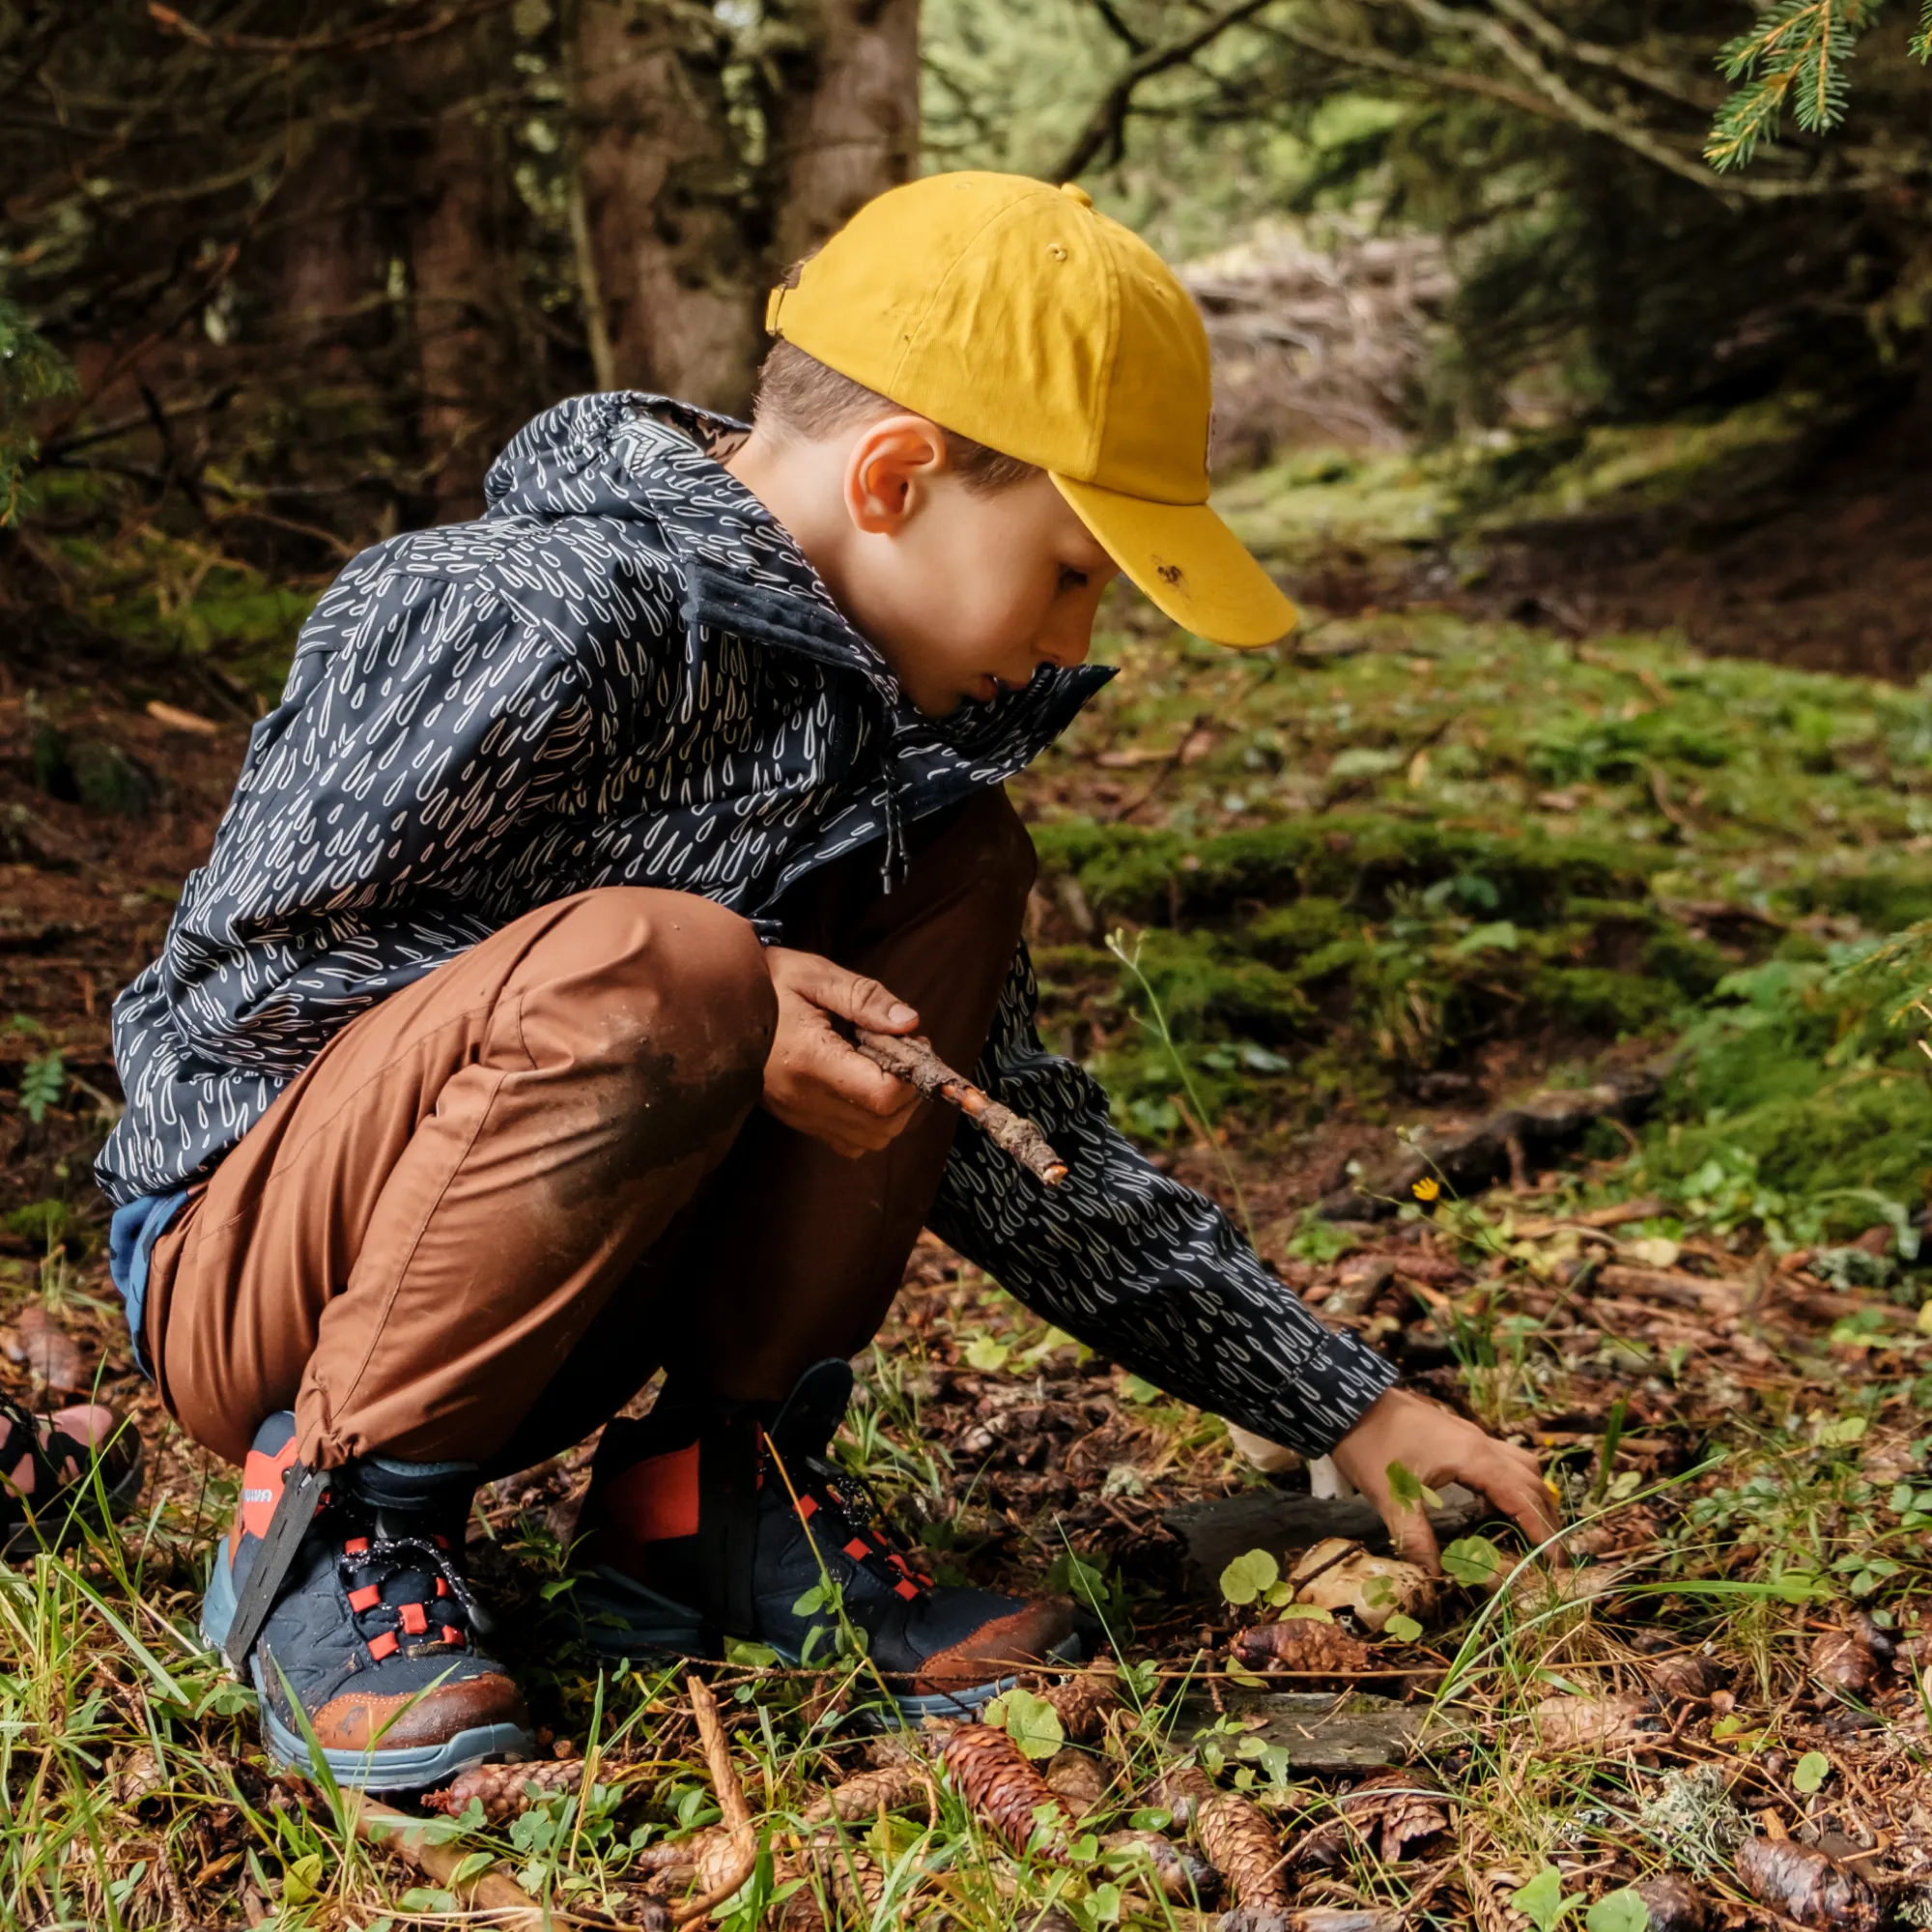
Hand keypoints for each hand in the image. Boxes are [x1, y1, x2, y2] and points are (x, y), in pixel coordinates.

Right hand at [761, 947, 923, 1157]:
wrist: (716, 1002)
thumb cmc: (770, 982)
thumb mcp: (817, 976)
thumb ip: (865, 998)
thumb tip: (910, 1023)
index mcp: (809, 1060)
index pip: (882, 1095)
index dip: (910, 1074)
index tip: (911, 1042)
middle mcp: (802, 1099)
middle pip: (884, 1125)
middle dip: (908, 1093)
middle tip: (903, 1053)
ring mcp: (797, 1115)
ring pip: (871, 1141)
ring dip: (892, 1110)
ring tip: (884, 1067)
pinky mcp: (795, 1120)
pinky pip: (848, 1143)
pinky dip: (869, 1124)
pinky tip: (863, 1085)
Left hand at [1328, 1387, 1561, 1574]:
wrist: (1349, 1400)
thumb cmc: (1370, 1445)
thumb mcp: (1390, 1495)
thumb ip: (1415, 1536)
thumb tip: (1436, 1575)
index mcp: (1473, 1458)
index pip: (1522, 1499)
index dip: (1543, 1532)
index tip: (1557, 1563)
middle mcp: (1481, 1443)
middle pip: (1531, 1481)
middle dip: (1546, 1517)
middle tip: (1552, 1554)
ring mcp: (1472, 1435)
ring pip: (1520, 1464)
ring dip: (1532, 1495)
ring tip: (1534, 1529)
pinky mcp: (1459, 1434)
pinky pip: (1502, 1458)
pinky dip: (1513, 1482)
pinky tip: (1498, 1502)